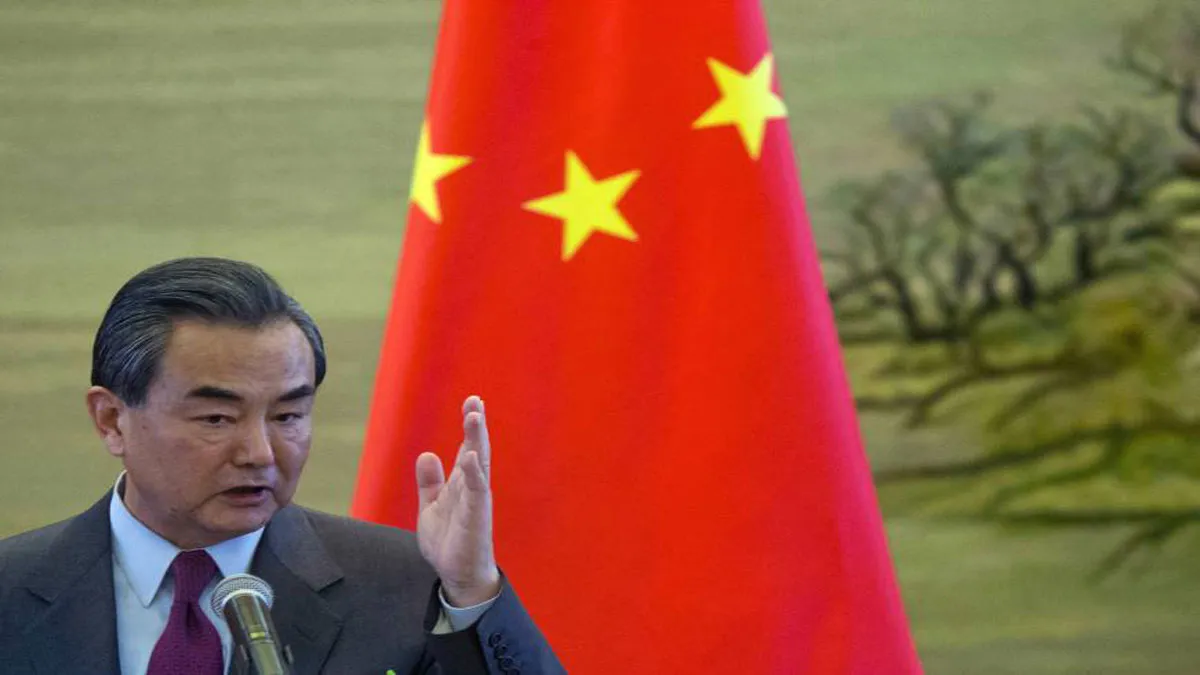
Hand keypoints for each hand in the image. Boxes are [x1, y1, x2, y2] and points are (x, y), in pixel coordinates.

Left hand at [415, 395, 501, 606]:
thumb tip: (427, 454)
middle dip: (476, 425)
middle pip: (476, 449)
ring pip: (479, 463)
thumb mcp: (431, 507)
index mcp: (461, 484)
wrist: (458, 575)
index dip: (469, 427)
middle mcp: (472, 487)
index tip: (471, 403)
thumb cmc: (449, 542)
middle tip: (475, 401)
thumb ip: (429, 482)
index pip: (468, 449)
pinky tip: (471, 456)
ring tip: (474, 416)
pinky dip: (474, 472)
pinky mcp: (476, 516)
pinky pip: (477, 490)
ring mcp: (476, 500)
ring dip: (477, 440)